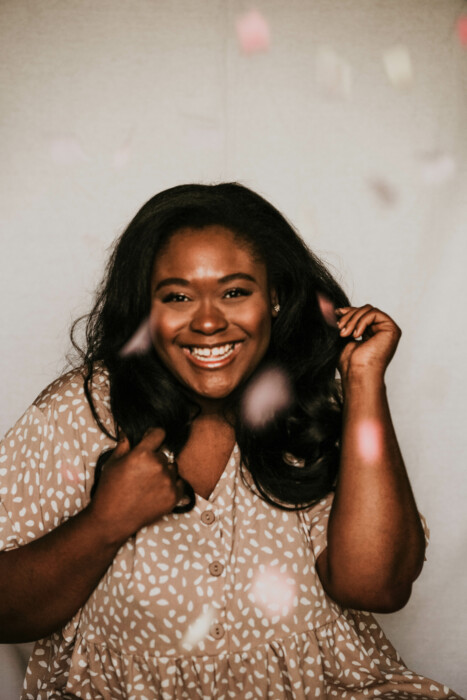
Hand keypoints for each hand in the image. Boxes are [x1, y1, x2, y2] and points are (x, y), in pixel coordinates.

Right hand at [87, 428, 185, 544]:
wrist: (113, 519)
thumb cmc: (109, 490)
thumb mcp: (112, 462)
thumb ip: (124, 444)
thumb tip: (127, 430)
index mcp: (142, 454)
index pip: (159, 433)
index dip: (153, 435)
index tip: (150, 440)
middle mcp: (158, 465)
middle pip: (164, 454)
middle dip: (155, 459)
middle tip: (143, 471)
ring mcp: (168, 482)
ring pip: (172, 468)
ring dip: (165, 472)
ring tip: (149, 483)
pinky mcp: (174, 497)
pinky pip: (180, 483)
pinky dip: (172, 485)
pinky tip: (158, 491)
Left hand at [336, 304, 400, 382]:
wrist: (357, 373)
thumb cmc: (350, 363)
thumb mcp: (343, 335)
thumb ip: (343, 321)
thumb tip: (334, 308)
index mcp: (371, 333)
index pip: (361, 313)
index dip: (349, 311)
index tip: (336, 313)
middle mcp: (381, 331)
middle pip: (365, 310)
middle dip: (349, 316)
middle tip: (339, 327)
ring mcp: (388, 330)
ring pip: (368, 310)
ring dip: (353, 319)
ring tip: (344, 333)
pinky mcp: (392, 329)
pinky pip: (374, 313)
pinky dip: (361, 321)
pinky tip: (356, 335)